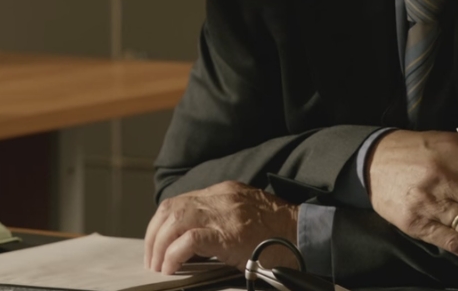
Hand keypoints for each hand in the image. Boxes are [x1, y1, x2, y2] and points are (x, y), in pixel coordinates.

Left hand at [144, 181, 298, 274]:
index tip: (157, 243)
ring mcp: (225, 214)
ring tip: (160, 265)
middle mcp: (221, 197)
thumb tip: (191, 240)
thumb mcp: (245, 216)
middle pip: (171, 209)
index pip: (180, 201)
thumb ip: (220, 219)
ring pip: (175, 220)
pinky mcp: (229, 234)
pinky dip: (174, 254)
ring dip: (160, 246)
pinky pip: (190, 240)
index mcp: (224, 192)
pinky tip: (172, 266)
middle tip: (153, 259)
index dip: (161, 223)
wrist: (304, 234)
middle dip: (154, 235)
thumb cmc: (278, 232)